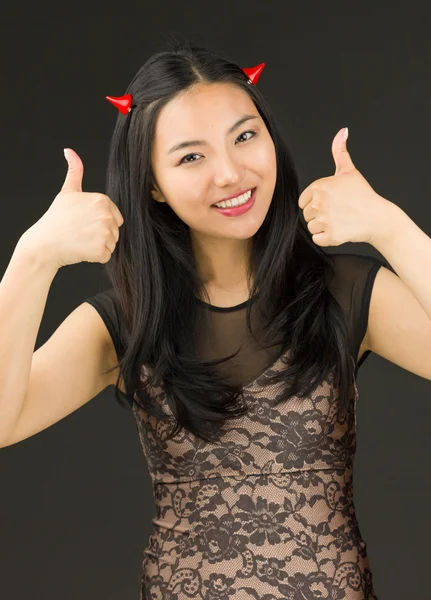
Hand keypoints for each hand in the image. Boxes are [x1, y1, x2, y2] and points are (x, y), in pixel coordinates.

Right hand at [21, 149, 123, 268]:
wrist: (44, 243)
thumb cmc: (56, 219)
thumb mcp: (67, 192)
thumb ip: (75, 171)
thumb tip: (69, 151)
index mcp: (102, 200)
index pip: (115, 217)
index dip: (100, 222)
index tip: (83, 221)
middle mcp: (106, 215)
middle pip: (115, 231)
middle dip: (101, 234)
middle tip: (81, 232)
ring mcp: (104, 233)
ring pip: (112, 243)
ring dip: (99, 246)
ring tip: (81, 240)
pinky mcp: (100, 250)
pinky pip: (106, 256)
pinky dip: (96, 257)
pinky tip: (81, 250)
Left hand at [297, 128, 392, 246]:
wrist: (378, 217)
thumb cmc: (362, 195)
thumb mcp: (349, 171)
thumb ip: (340, 151)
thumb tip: (342, 131)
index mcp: (319, 186)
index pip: (303, 201)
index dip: (316, 203)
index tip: (331, 202)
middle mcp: (319, 202)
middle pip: (306, 215)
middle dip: (320, 215)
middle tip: (338, 212)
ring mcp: (324, 220)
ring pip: (311, 227)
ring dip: (323, 227)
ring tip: (339, 220)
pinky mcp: (330, 235)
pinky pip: (317, 239)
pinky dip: (327, 238)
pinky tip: (339, 230)